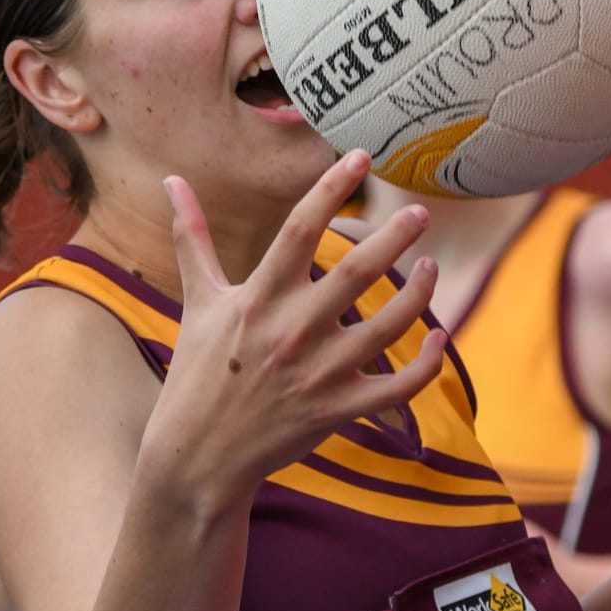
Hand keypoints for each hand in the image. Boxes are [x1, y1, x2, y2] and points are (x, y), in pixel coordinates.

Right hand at [145, 151, 447, 508]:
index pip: (299, 230)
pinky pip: (398, 386)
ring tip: (430, 266)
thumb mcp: (198, 301)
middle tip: (420, 212)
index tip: (360, 156)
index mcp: (258, 298)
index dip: (331, 188)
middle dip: (395, 235)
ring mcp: (319, 373)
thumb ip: (193, 238)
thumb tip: (173, 180)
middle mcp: (292, 331)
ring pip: (388, 326)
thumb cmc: (198, 372)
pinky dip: (426, 362)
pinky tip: (438, 335)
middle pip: (357, 272)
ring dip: (418, 293)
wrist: (198, 455)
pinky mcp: (338, 410)